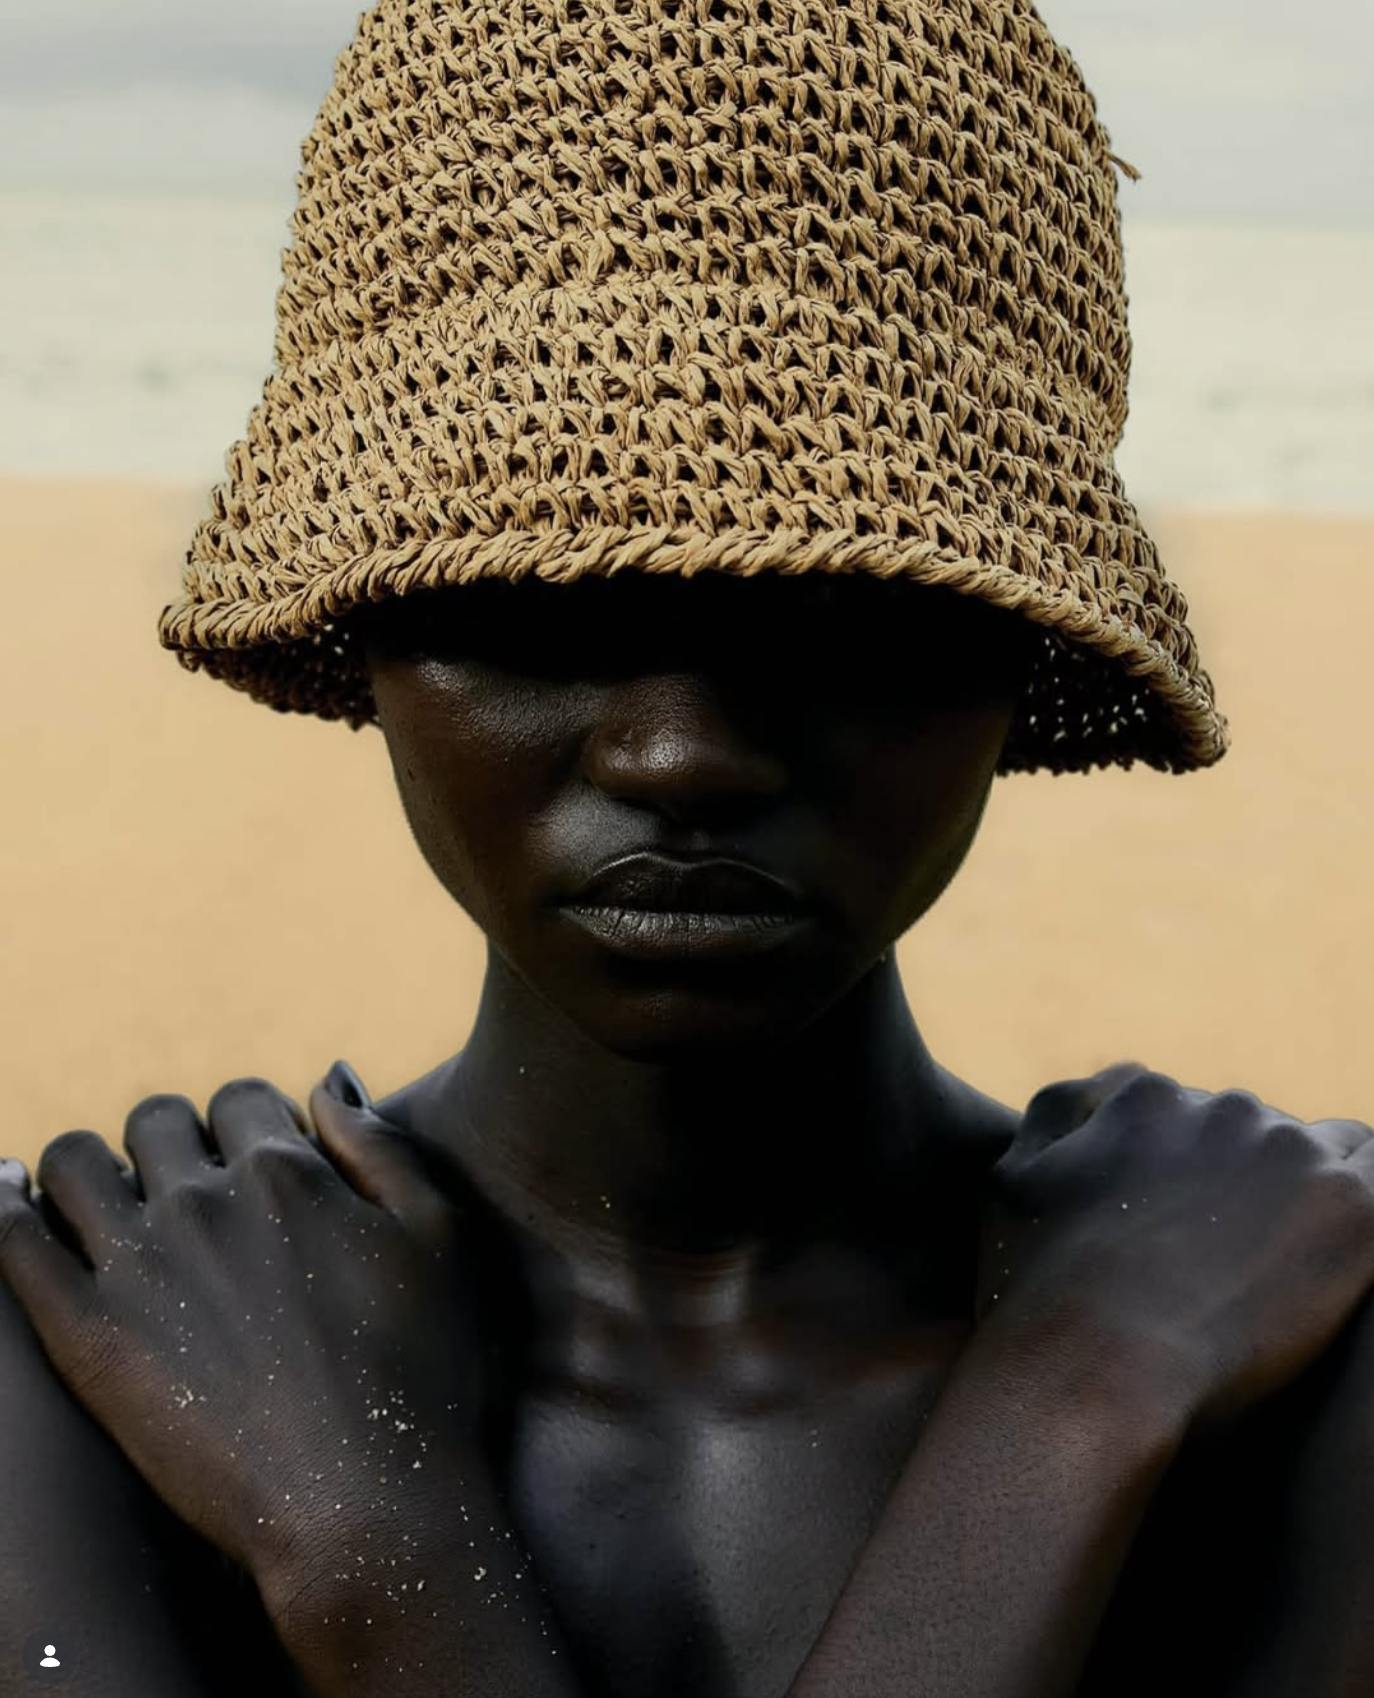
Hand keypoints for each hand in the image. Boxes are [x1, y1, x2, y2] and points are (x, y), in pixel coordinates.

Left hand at [0, 1064, 495, 1582]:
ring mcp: (139, 1267)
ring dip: (85, 1165)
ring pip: (74, 1163)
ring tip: (97, 1199)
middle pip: (155, 1121)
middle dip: (170, 1141)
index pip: (240, 1099)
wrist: (368, 1508)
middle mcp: (207, 1201)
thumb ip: (380, 1147)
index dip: (248, 1127)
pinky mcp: (88, 1336)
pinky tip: (8, 1199)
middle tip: (182, 1192)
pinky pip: (13, 1241)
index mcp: (289, 1173)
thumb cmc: (425, 1379)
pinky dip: (3, 1205)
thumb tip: (325, 1080)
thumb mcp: (440, 1238)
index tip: (253, 1168)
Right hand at [978, 1063, 1373, 1430]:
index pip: (1183, 1113)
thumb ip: (1052, 1120)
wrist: (1093, 1368)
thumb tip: (1096, 1093)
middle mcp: (1219, 1106)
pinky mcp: (1351, 1207)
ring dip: (1309, 1196)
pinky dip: (1362, 1213)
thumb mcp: (1009, 1185)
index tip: (1181, 1228)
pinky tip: (1340, 1258)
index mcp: (1143, 1098)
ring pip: (1328, 1150)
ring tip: (1287, 1269)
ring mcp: (1290, 1151)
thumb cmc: (1038, 1296)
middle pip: (1253, 1131)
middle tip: (1232, 1261)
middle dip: (1247, 1183)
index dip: (1183, 1172)